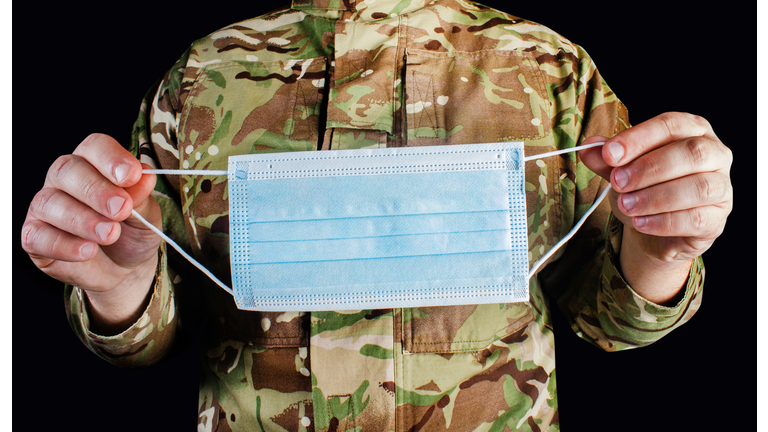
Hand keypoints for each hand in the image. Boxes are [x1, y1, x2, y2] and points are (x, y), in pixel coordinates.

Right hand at [22, 133, 161, 331]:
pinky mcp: (35, 237)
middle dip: (96, 190)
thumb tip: (145, 176)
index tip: (132, 175)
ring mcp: (46, 208)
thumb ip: (142, 197)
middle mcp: (64, 180)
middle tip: (121, 209)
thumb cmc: (133, 232)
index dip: (110, 157)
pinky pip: (38, 236)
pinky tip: (87, 250)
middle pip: (67, 170)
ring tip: (110, 234)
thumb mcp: (146, 215)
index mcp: (94, 164)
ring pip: (50, 202)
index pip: (94, 147)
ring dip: (82, 219)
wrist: (125, 269)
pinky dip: (63, 244)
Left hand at [580, 113, 731, 301]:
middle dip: (648, 168)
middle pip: (691, 152)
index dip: (639, 138)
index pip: (670, 124)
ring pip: (698, 187)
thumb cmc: (644, 188)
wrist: (654, 229)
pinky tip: (641, 223)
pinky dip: (664, 222)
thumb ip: (607, 159)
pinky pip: (696, 219)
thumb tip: (589, 147)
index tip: (609, 153)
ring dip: (655, 197)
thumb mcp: (622, 169)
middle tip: (617, 182)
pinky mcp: (717, 220)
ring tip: (626, 205)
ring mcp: (722, 188)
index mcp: (692, 130)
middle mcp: (715, 154)